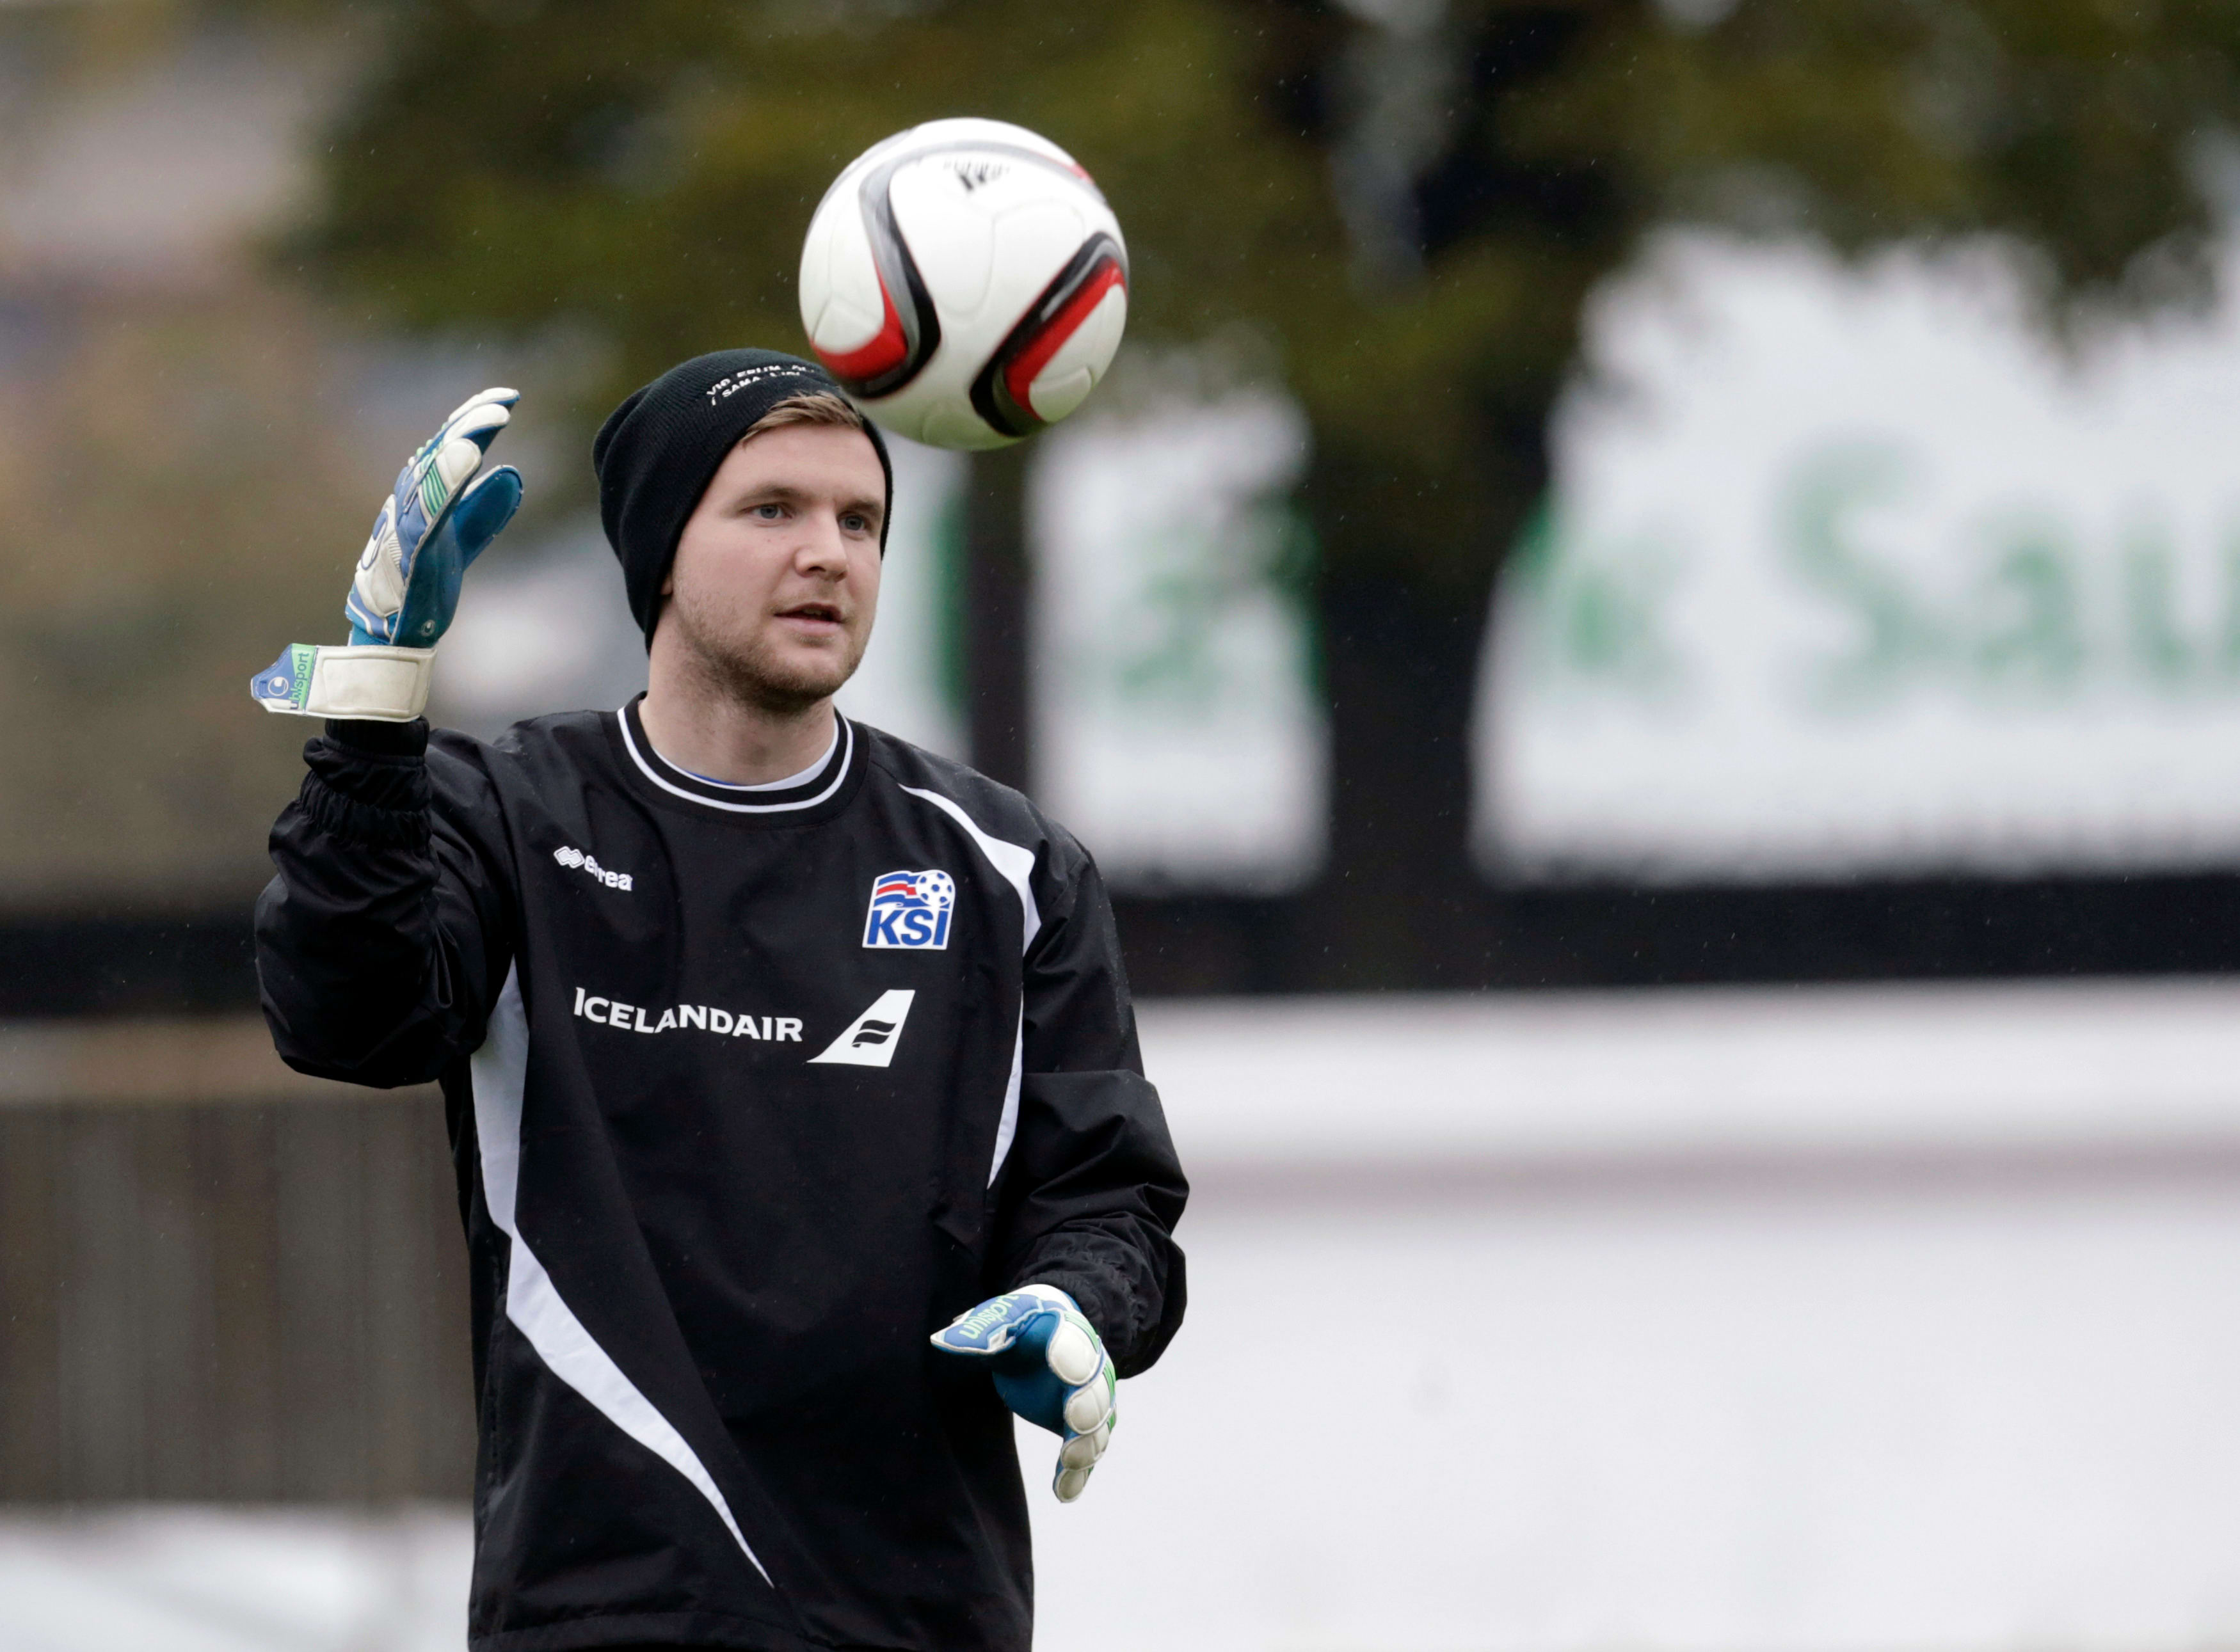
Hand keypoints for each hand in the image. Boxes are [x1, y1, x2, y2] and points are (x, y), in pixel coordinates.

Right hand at [252, 388, 523, 719]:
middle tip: (501, 401)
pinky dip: (447, 483)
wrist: (394, 630)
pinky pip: (429, 510)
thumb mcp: (461, 539)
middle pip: (441, 453)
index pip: (451, 449)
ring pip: (432, 476)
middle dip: (469, 424)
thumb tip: (513, 474)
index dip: (475, 421)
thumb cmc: (422, 582)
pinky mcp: (409, 549)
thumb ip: (484, 510)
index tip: (505, 397)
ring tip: (487, 422)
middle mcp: (410, 502)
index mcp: (423, 497)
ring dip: (459, 445)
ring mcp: (407, 524)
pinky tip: (469, 460)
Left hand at [931, 1284, 1116, 1501]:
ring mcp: (1090, 1396)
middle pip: (1096, 1386)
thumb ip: (978, 1331)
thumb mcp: (997, 1317)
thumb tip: (942, 1342)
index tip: (1061, 1368)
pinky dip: (1079, 1473)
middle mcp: (1089, 1362)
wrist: (1046, 1332)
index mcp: (1064, 1328)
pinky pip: (1087, 1450)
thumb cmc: (1018, 1323)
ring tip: (1070, 1464)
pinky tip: (1064, 1493)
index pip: (1072, 1340)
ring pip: (1099, 1422)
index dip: (1069, 1354)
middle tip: (1076, 1422)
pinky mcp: (1081, 1425)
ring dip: (1087, 1443)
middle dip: (1088, 1404)